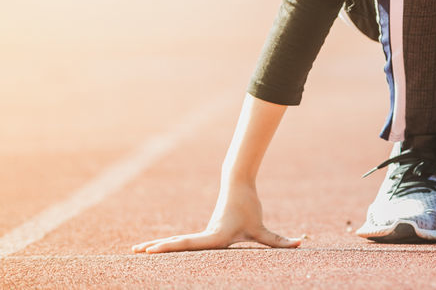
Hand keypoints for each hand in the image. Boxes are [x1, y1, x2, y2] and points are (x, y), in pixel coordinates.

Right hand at [131, 182, 301, 253]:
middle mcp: (205, 236)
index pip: (188, 245)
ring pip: (178, 243)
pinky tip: (157, 249)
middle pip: (178, 244)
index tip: (151, 249)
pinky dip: (170, 245)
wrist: (238, 183)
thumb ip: (279, 241)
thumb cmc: (249, 207)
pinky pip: (185, 242)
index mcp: (214, 238)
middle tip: (135, 251)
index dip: (169, 247)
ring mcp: (203, 234)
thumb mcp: (262, 228)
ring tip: (137, 250)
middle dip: (157, 249)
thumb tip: (300, 244)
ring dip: (159, 246)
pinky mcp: (205, 233)